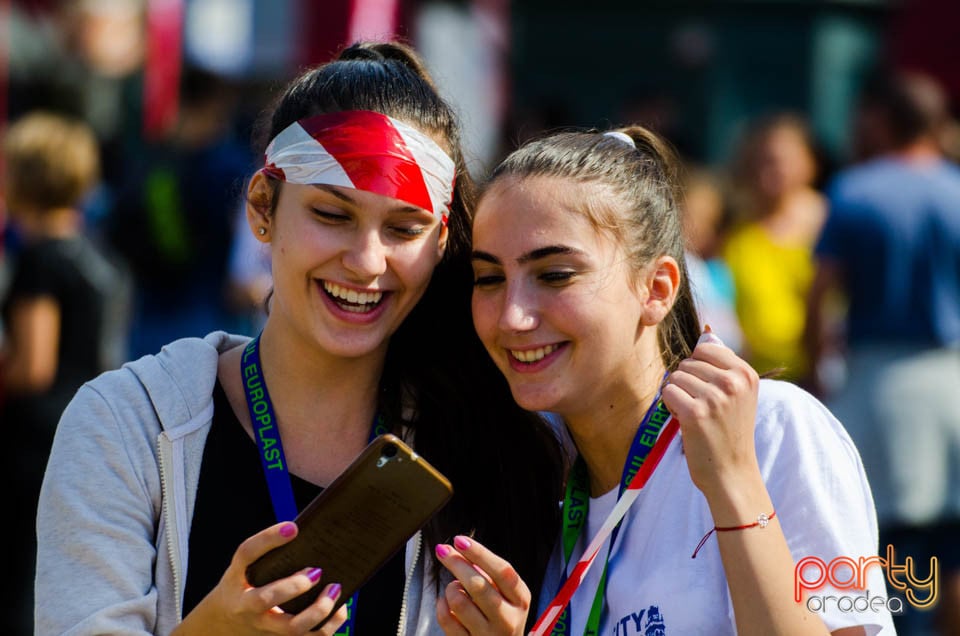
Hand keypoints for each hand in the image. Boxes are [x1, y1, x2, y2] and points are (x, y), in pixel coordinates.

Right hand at [173, 521, 347, 635]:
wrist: (225, 623)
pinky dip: (330, 624)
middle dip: (293, 586)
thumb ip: (267, 551)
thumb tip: (305, 532)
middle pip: (264, 599)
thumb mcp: (245, 566)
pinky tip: (338, 608)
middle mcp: (247, 606)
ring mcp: (265, 627)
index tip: (293, 528)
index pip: (246, 553)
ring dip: (318, 610)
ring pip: (292, 628)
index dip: (268, 539)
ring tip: (333, 588)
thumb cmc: (244, 585)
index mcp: (237, 578)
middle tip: (315, 571)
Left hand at [434, 536, 530, 634]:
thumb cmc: (501, 615)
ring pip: (459, 602)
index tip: (460, 540)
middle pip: (478, 585)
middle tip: (442, 551)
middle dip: (457, 563)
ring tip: (454, 588)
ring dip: (451, 588)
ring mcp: (489, 635)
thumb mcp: (505, 594)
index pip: (502, 571)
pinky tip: (445, 602)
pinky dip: (441, 606)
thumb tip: (457, 549)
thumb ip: (486, 572)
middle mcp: (508, 619)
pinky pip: (447, 620)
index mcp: (520, 599)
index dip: (479, 553)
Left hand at [660, 329, 760, 499]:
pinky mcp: (695, 413)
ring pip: (674, 377)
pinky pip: (667, 393)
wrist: (732, 472)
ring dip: (677, 396)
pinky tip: (685, 422)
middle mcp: (733, 382)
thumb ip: (721, 363)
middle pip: (687, 363)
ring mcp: (715, 398)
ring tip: (695, 416)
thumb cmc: (729, 431)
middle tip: (702, 409)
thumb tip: (706, 331)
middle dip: (686, 384)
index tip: (708, 391)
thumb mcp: (736, 394)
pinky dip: (670, 407)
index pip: (705, 349)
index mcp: (746, 374)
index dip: (697, 370)